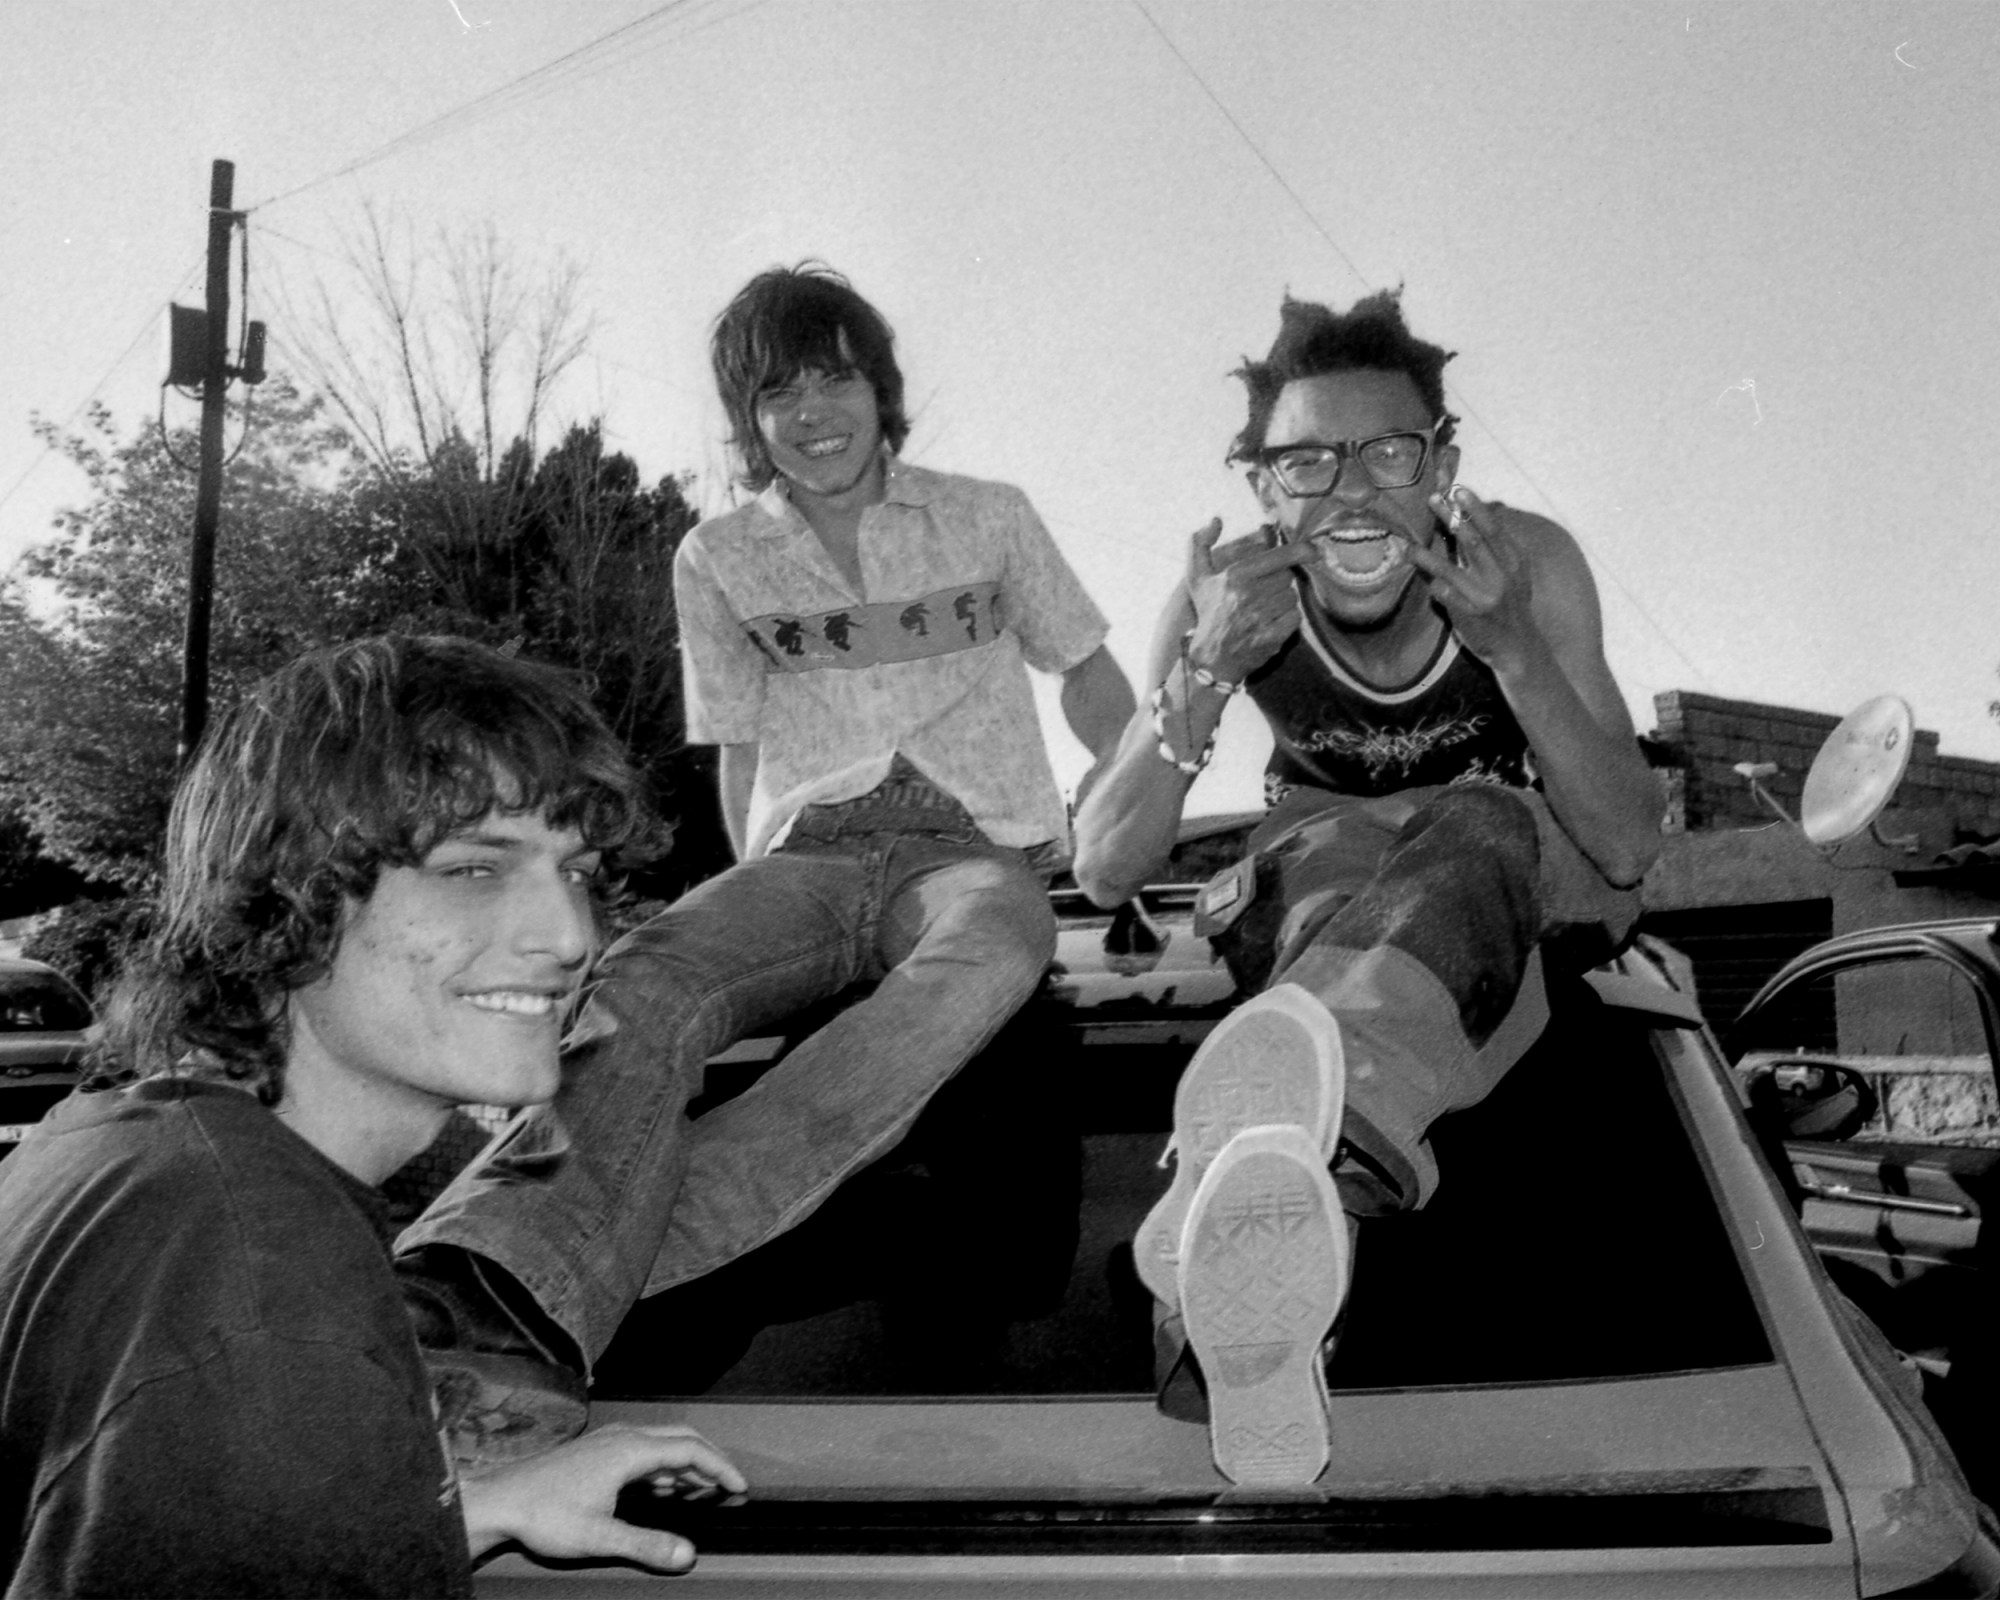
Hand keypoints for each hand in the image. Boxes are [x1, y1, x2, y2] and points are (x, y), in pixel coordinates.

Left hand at [461, 1422, 747, 1570]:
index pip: (691, 1450)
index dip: (721, 1467)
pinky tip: (664, 1485)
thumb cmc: (544, 1514)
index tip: (740, 1487)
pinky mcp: (598, 1449)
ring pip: (663, 1441)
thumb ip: (646, 1544)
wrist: (500, 1499)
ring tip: (704, 1488)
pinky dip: (666, 1464)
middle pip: (682, 1437)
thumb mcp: (598, 1536)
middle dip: (711, 1459)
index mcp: (630, 1450)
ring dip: (688, 1461)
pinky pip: (645, 1447)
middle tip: (730, 1484)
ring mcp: (609, 1440)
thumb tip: (688, 1554)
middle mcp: (623, 1436)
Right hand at [1183, 518, 1314, 682]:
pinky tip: (1271, 623)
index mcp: (1235, 575)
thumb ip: (1199, 543)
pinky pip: (1294, 617)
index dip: (1299, 550)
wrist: (1212, 658)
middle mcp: (1248, 595)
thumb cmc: (1209, 613)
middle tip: (1263, 593)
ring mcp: (1260, 617)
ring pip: (1291, 597)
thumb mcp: (1197, 577)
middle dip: (1279, 582)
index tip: (1313, 549)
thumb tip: (1215, 520)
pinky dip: (1288, 620)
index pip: (1278, 556)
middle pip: (1287, 577)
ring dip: (1283, 602)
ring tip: (1264, 610)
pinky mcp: (1271, 637)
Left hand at [1405, 486, 1540, 674]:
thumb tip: (1469, 519)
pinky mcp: (1471, 615)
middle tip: (1433, 500)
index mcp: (1512, 560)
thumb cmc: (1509, 604)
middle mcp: (1501, 575)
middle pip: (1473, 541)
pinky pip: (1447, 596)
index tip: (1459, 490)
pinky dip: (1437, 587)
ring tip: (1410, 548)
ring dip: (1429, 556)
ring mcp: (1485, 596)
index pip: (1493, 529)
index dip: (1475, 508)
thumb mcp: (1512, 573)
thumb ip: (1493, 550)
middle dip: (1452, 518)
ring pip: (1452, 570)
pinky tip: (1429, 584)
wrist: (1518, 645)